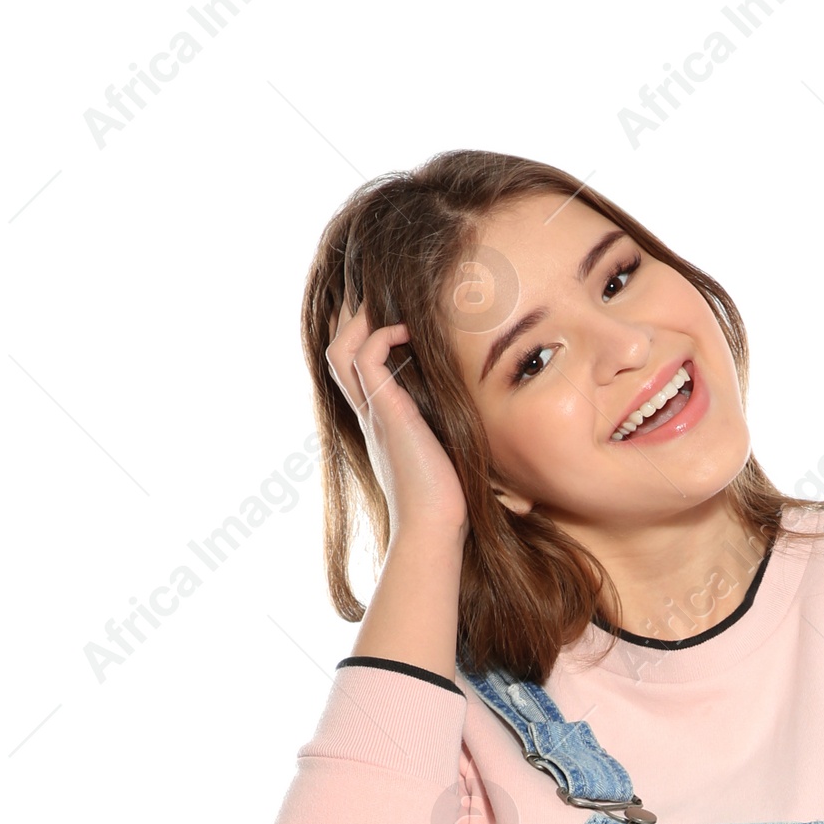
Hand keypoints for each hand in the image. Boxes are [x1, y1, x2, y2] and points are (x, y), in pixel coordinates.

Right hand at [325, 302, 469, 543]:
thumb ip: (453, 423)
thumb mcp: (451, 448)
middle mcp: (370, 412)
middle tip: (385, 296)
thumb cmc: (450, 499)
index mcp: (381, 419)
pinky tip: (411, 331)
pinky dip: (384, 335)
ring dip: (363, 320)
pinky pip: (366, 357)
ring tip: (393, 305)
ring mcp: (373, 412)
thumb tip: (486, 405)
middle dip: (355, 318)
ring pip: (340, 348)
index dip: (365, 335)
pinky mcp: (386, 413)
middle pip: (337, 350)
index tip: (394, 312)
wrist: (436, 527)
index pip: (355, 366)